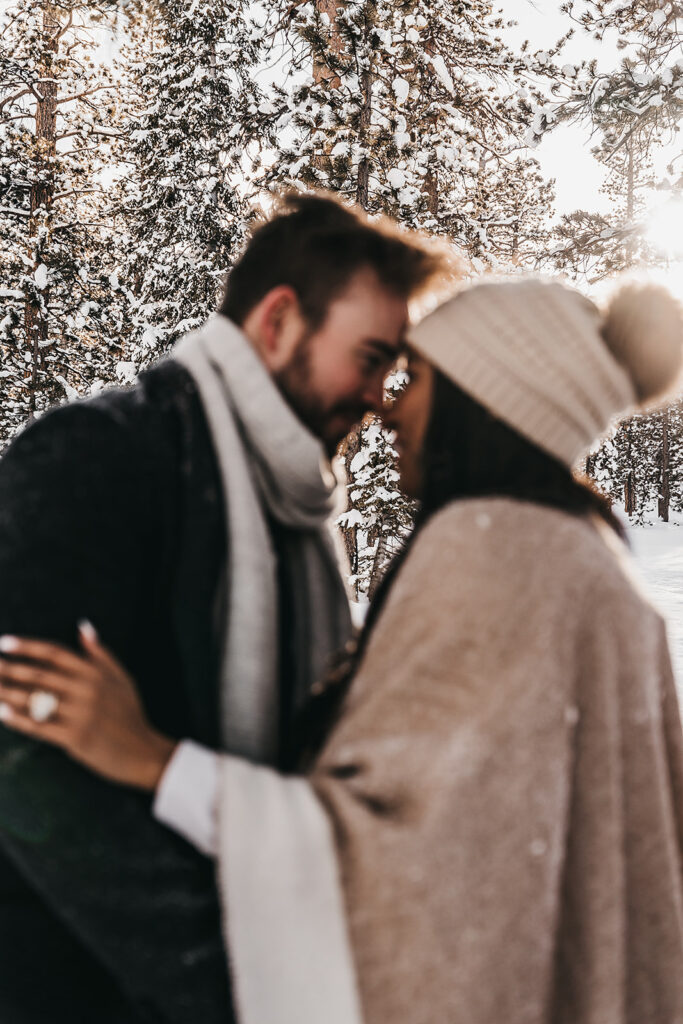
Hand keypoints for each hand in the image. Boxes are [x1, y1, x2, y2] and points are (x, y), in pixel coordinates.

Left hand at [0, 623, 175, 790]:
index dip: (28, 646)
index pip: (55, 653)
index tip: (5, 642)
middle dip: (9, 669)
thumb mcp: (122, 678)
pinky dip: (18, 720)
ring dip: (7, 693)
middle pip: (39, 675)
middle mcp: (87, 690)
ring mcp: (80, 714)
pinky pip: (40, 727)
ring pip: (35, 700)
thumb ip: (100, 653)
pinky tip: (1, 713)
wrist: (143, 752)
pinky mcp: (75, 737)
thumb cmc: (130, 714)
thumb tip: (83, 626)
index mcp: (96, 673)